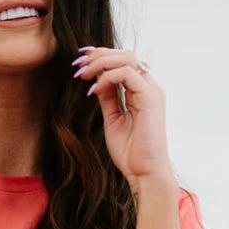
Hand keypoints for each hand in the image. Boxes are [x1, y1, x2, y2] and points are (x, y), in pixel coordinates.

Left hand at [71, 46, 174, 190]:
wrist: (144, 174)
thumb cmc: (131, 153)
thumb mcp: (112, 120)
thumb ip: (108, 98)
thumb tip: (97, 80)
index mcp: (142, 91)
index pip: (123, 62)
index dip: (101, 57)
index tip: (80, 63)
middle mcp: (149, 87)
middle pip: (125, 54)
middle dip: (99, 55)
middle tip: (77, 65)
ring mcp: (151, 91)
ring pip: (127, 58)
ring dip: (100, 63)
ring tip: (82, 74)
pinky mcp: (149, 98)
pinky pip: (127, 74)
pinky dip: (107, 78)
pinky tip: (93, 91)